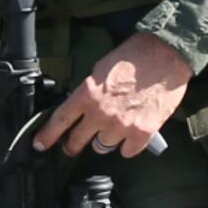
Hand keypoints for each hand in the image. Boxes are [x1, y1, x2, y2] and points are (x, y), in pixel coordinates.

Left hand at [35, 28, 191, 159]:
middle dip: (74, 144)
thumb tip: (82, 105)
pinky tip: (131, 135)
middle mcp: (101, 113)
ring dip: (105, 140)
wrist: (167, 55)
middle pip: (79, 140)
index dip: (48, 135)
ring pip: (103, 147)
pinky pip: (127, 152)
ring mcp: (122, 125)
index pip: (61, 120)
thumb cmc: (135, 56)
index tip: (40, 144)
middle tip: (74, 145)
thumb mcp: (101, 68)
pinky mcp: (143, 133)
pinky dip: (128, 146)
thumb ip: (89, 91)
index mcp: (88, 94)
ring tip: (112, 129)